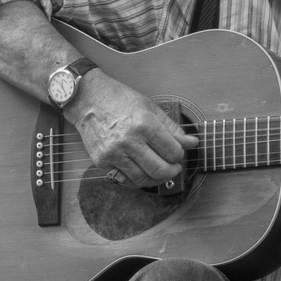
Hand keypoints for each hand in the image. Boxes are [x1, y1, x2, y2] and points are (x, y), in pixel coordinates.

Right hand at [66, 70, 197, 187]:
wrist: (87, 99)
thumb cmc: (120, 100)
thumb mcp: (150, 108)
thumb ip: (172, 128)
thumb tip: (192, 143)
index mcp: (144, 124)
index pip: (173, 152)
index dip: (180, 155)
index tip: (178, 152)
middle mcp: (129, 141)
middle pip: (160, 170)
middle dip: (173, 171)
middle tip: (175, 167)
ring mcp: (113, 154)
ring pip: (144, 180)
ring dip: (157, 179)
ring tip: (160, 170)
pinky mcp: (101, 162)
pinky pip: (125, 181)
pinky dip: (138, 181)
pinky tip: (143, 172)